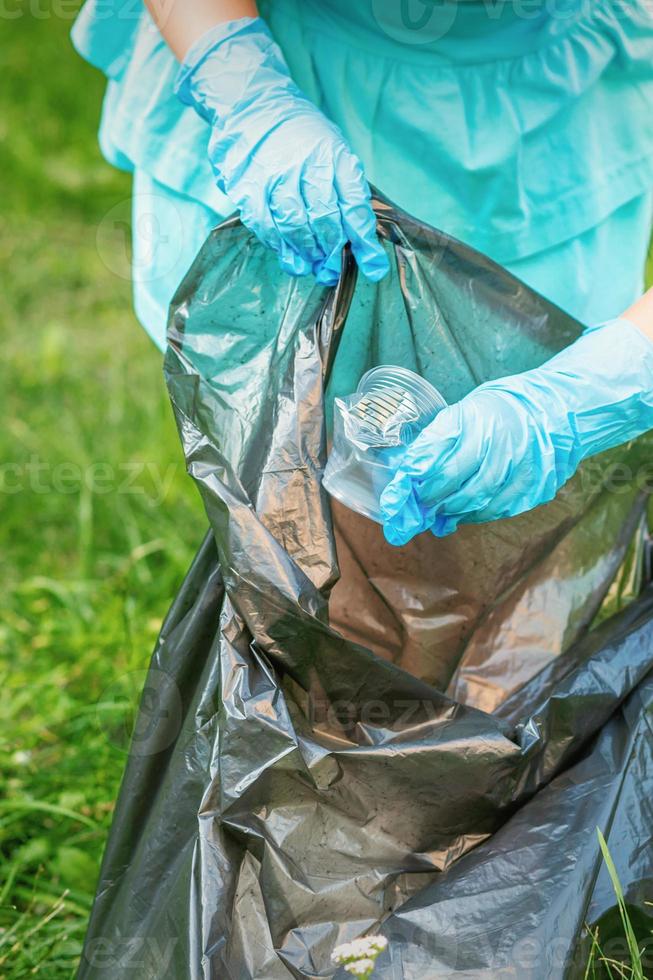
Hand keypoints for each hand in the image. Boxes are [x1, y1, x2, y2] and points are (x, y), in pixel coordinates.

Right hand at [175, 18, 388, 285]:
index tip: (373, 268)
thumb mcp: (333, 151)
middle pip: (326, 220)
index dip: (365, 241)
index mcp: (335, 156)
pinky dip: (279, 245)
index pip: (355, 205)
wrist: (253, 103)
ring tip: (312, 265)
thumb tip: (360, 240)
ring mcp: (277, 175)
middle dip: (332, 253)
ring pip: (296, 226)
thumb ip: (345, 192)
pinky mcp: (249, 185)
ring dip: (307, 253)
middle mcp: (308, 165)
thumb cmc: (301, 135)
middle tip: (332, 270)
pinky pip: (266, 225)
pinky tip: (288, 253)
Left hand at [380, 318, 652, 544]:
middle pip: (451, 483)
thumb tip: (407, 471)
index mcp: (475, 419)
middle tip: (415, 507)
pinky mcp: (531, 487)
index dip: (412, 479)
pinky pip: (495, 509)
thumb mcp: (467, 411)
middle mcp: (496, 443)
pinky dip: (475, 514)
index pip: (433, 454)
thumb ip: (439, 440)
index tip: (397, 495)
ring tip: (439, 511)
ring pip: (473, 502)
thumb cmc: (502, 411)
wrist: (556, 412)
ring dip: (450, 511)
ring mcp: (517, 468)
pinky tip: (466, 511)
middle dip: (428, 499)